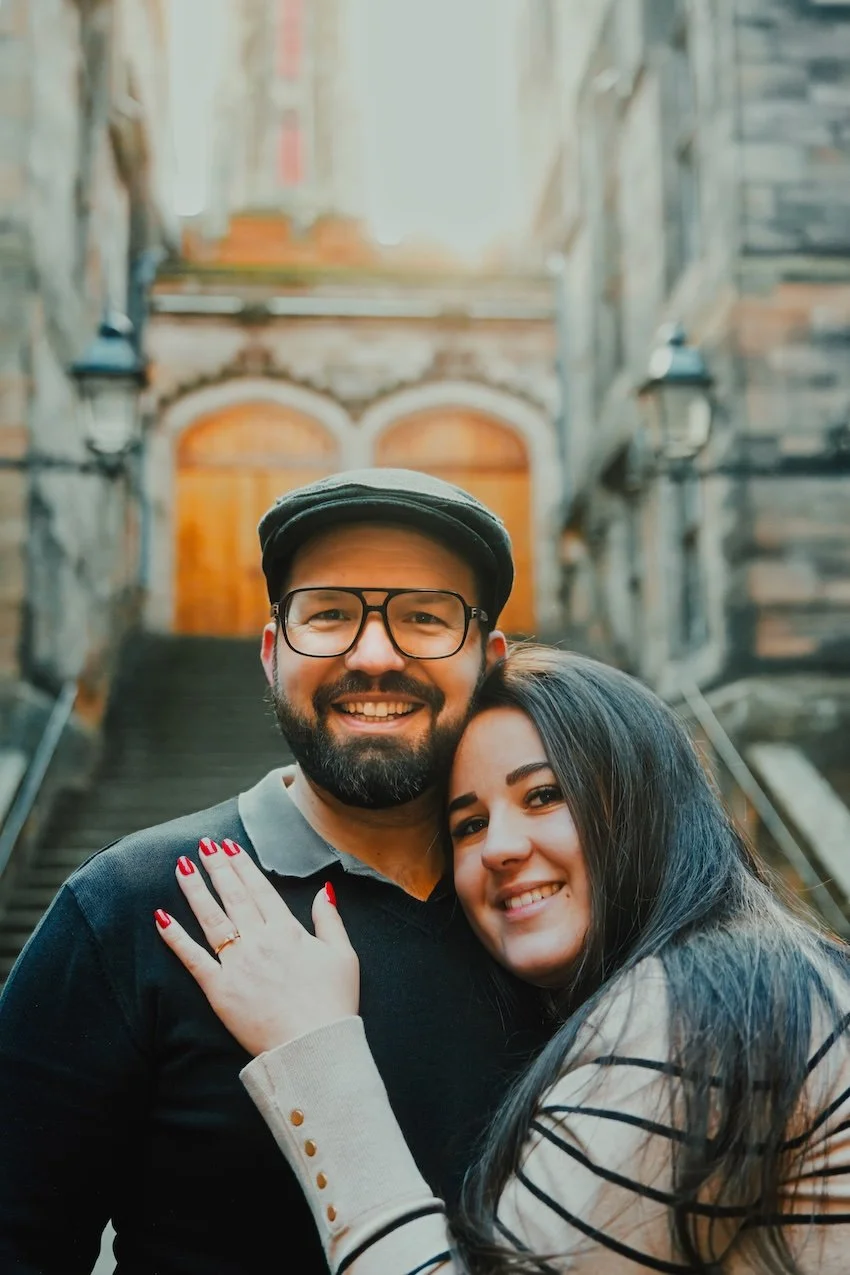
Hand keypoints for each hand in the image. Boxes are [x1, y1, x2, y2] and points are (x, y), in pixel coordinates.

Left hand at [155, 840, 358, 1055]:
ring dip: (195, 890)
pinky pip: (193, 959)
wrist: (313, 1045)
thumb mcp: (343, 956)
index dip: (243, 866)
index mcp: (287, 930)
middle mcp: (259, 940)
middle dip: (217, 868)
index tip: (229, 847)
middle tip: (203, 845)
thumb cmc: (332, 1004)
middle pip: (233, 896)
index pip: (260, 889)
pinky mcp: (219, 990)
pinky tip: (162, 917)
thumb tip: (323, 890)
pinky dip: (176, 937)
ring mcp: (236, 964)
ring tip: (181, 867)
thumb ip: (330, 920)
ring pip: (211, 918)